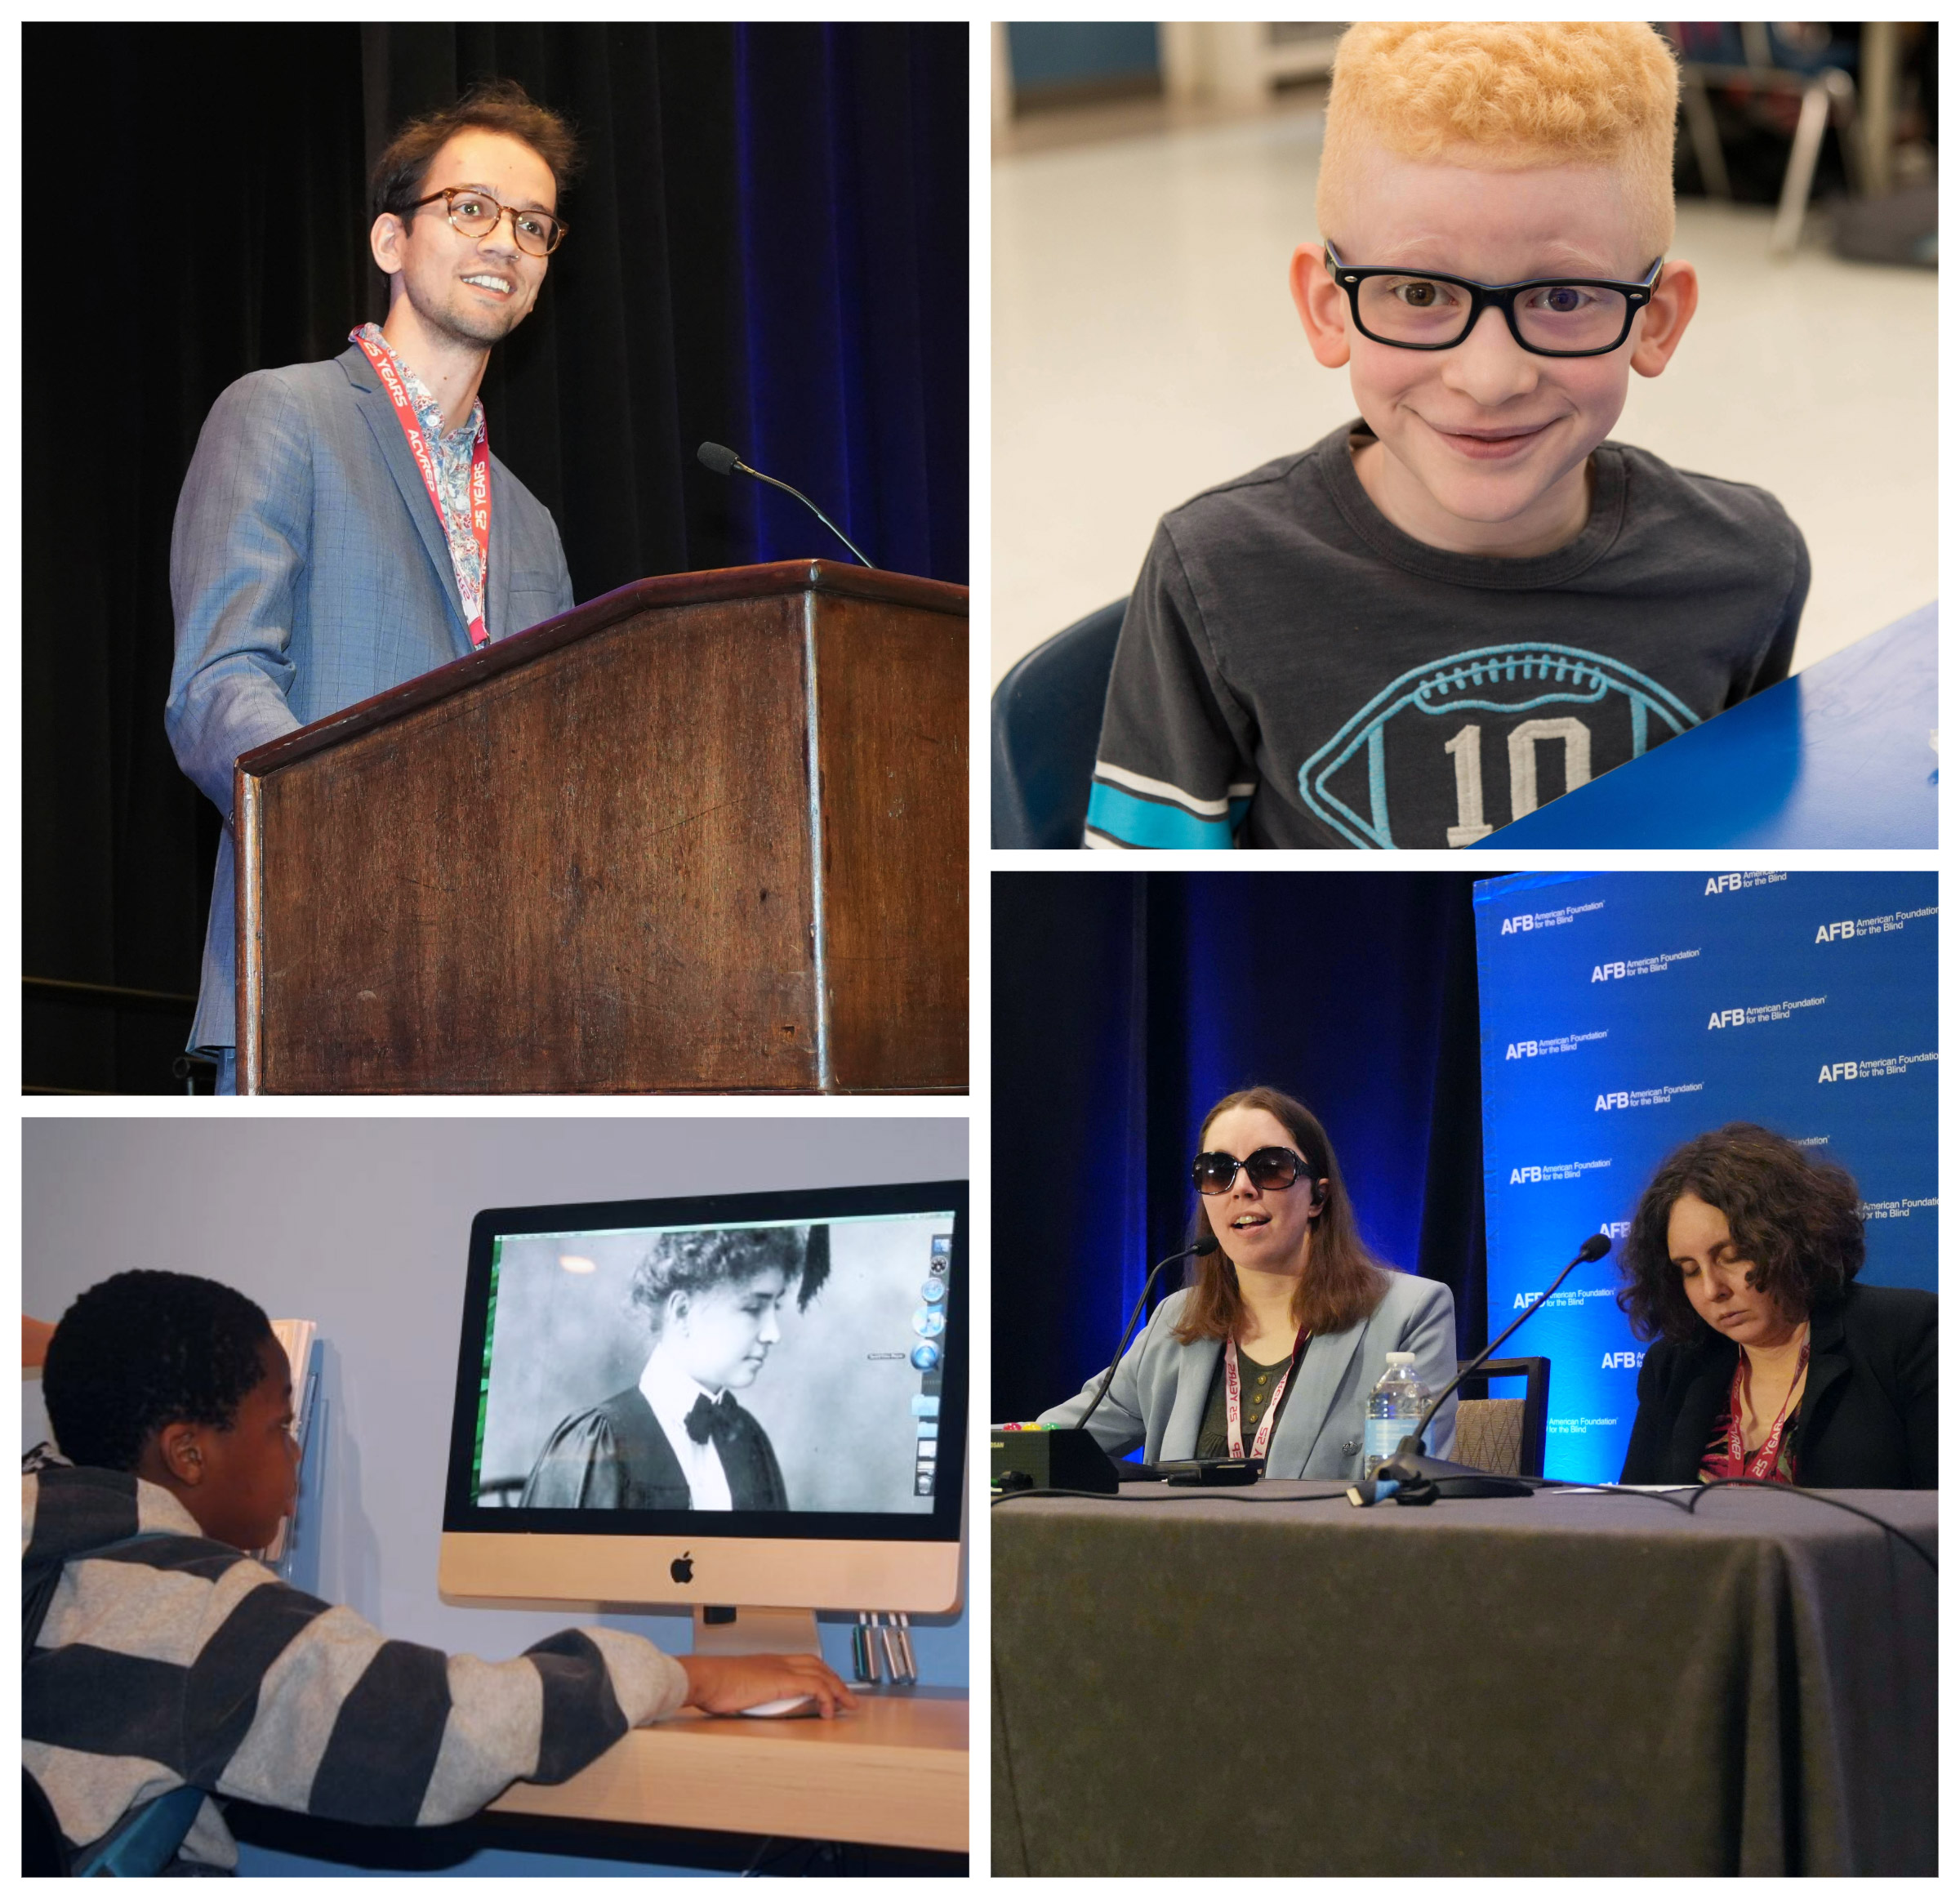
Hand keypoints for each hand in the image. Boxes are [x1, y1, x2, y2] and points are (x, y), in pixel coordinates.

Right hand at [678, 1650, 858, 1718]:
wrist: (705, 1678)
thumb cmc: (712, 1687)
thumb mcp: (736, 1690)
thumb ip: (748, 1696)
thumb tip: (750, 1710)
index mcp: (768, 1663)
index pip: (803, 1663)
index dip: (820, 1673)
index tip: (829, 1687)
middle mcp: (778, 1662)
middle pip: (817, 1665)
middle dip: (835, 1680)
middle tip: (846, 1697)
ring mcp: (781, 1669)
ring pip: (822, 1673)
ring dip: (838, 1689)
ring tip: (847, 1705)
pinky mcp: (782, 1680)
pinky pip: (815, 1686)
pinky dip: (827, 1697)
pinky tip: (828, 1711)